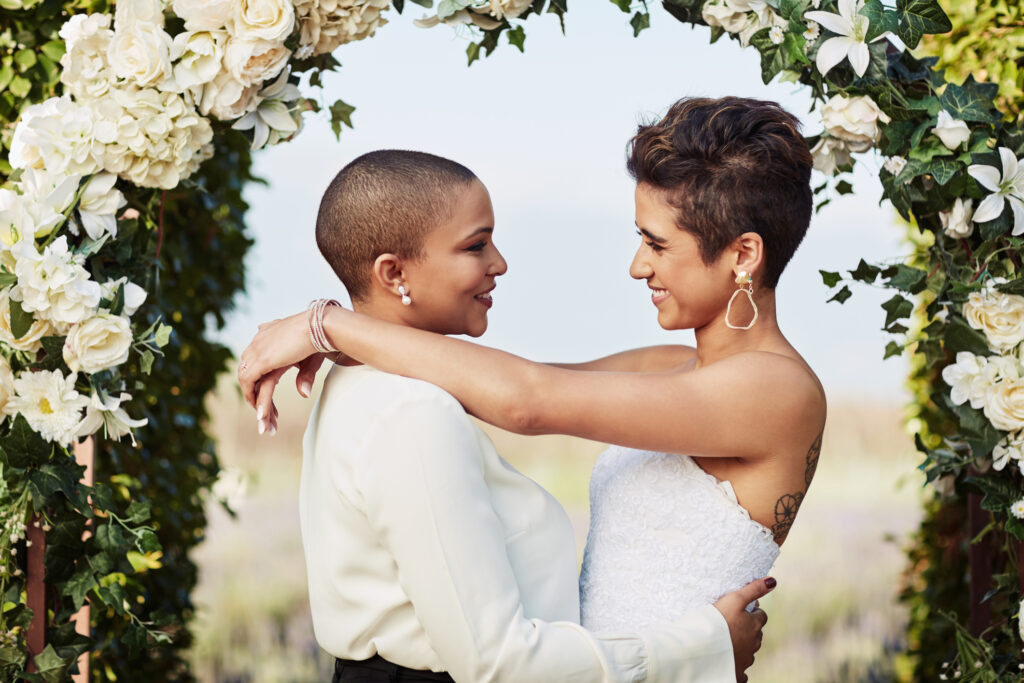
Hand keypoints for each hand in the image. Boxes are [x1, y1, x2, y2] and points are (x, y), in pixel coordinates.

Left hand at [237, 310, 328, 432]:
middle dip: (257, 400)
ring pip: (249, 383)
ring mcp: (258, 351)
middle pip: (251, 377)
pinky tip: (262, 415)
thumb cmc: (321, 337)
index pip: (256, 366)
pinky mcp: (262, 359)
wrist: (322, 325)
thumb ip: (303, 375)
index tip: (271, 407)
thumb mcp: (310, 361)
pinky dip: (255, 400)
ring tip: (265, 425)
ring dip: (257, 405)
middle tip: (266, 421)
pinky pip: (252, 384)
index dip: (261, 387)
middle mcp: (258, 344)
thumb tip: (302, 393)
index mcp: (267, 339)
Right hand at [713, 577, 773, 682]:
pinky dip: (738, 664)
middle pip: (757, 634)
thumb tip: (773, 580)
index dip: (753, 612)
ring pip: (749, 650)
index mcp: (754, 626)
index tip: (742, 609)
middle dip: (749, 629)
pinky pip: (742, 670)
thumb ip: (753, 589)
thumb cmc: (717, 621)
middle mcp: (753, 643)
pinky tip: (730, 660)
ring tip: (728, 639)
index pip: (762, 616)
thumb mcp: (734, 599)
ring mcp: (745, 659)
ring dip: (743, 645)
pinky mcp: (736, 672)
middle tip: (733, 623)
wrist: (701, 648)